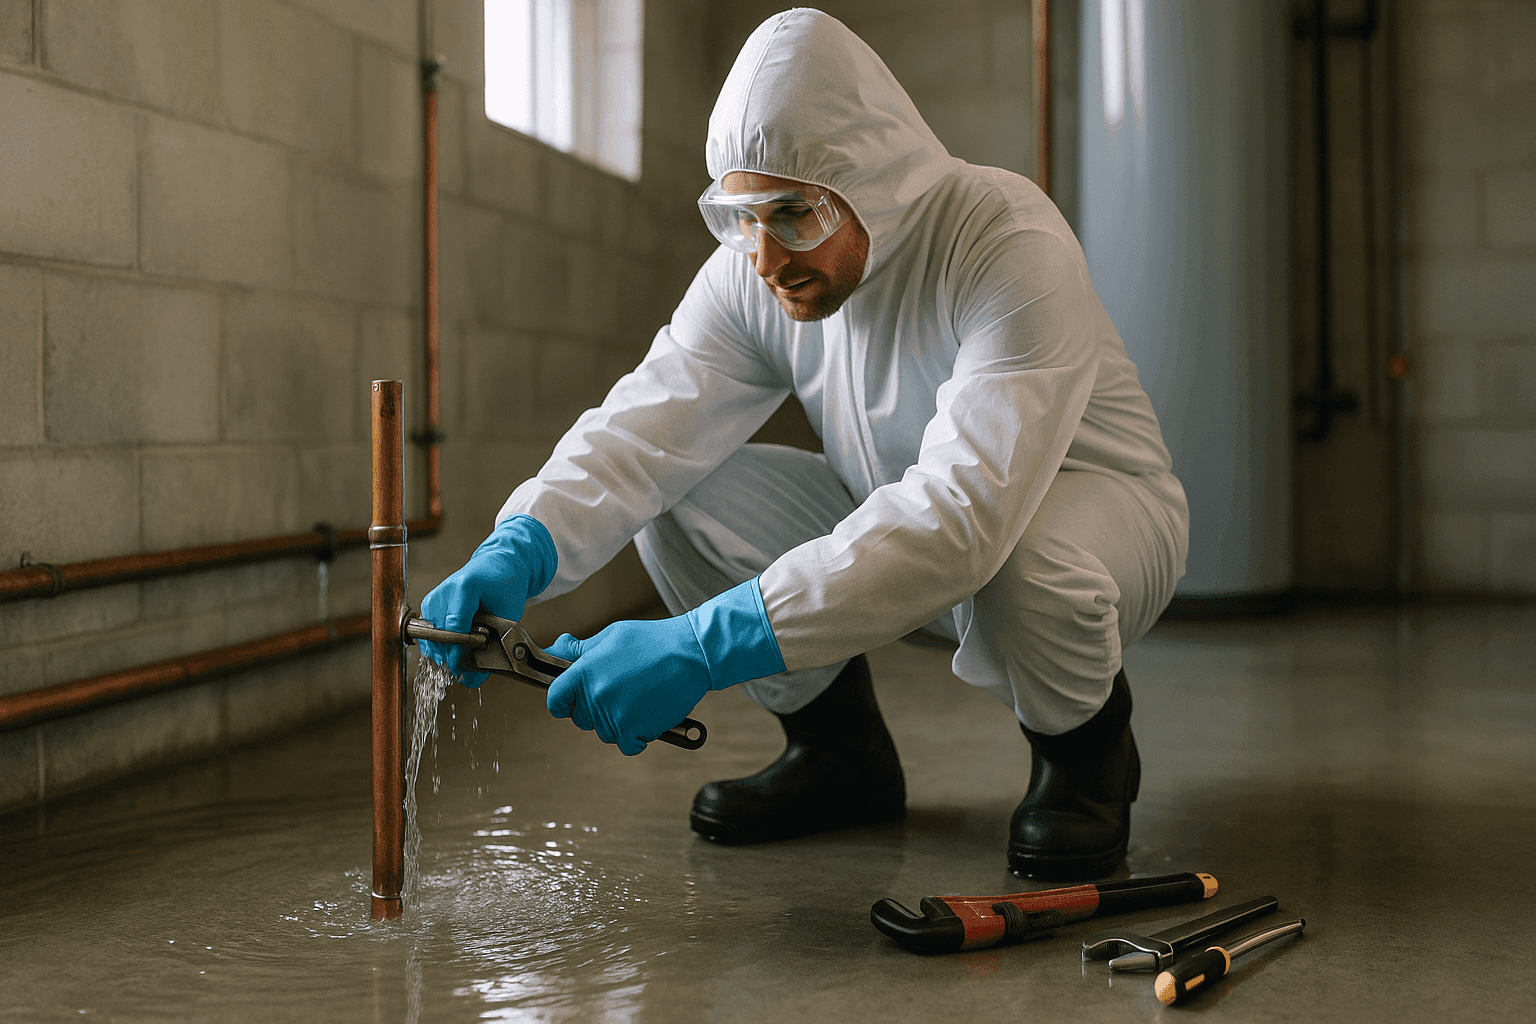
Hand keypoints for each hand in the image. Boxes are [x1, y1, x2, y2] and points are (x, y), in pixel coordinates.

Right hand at [419, 515, 556, 686]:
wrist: (498, 566)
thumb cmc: (505, 587)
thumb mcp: (509, 615)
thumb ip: (494, 644)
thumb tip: (471, 680)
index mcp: (466, 586)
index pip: (454, 627)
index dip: (456, 651)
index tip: (461, 668)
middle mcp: (444, 590)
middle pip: (437, 634)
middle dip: (449, 655)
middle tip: (463, 668)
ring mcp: (434, 597)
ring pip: (428, 636)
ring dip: (441, 652)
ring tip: (459, 658)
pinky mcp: (429, 604)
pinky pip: (427, 632)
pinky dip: (438, 644)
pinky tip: (451, 649)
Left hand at [545, 578, 785, 753]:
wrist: (692, 653)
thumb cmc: (654, 641)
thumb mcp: (612, 636)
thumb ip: (580, 650)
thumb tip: (554, 650)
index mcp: (585, 670)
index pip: (555, 698)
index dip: (560, 703)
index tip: (567, 704)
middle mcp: (596, 695)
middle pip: (581, 719)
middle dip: (595, 710)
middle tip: (619, 693)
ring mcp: (615, 715)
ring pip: (604, 733)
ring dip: (618, 723)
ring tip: (638, 699)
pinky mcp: (636, 730)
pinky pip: (627, 745)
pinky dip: (637, 736)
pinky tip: (648, 715)